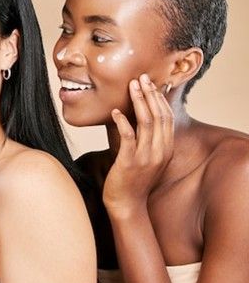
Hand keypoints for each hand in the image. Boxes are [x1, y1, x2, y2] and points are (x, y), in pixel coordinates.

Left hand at [103, 74, 173, 214]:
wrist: (126, 204)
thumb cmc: (132, 179)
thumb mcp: (145, 156)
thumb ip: (146, 138)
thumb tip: (136, 116)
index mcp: (166, 148)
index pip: (167, 117)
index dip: (160, 98)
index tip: (151, 83)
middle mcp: (160, 151)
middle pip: (159, 116)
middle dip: (150, 94)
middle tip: (141, 78)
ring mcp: (146, 157)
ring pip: (146, 122)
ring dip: (138, 101)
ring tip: (131, 86)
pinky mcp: (130, 161)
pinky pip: (128, 136)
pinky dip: (123, 121)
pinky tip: (115, 111)